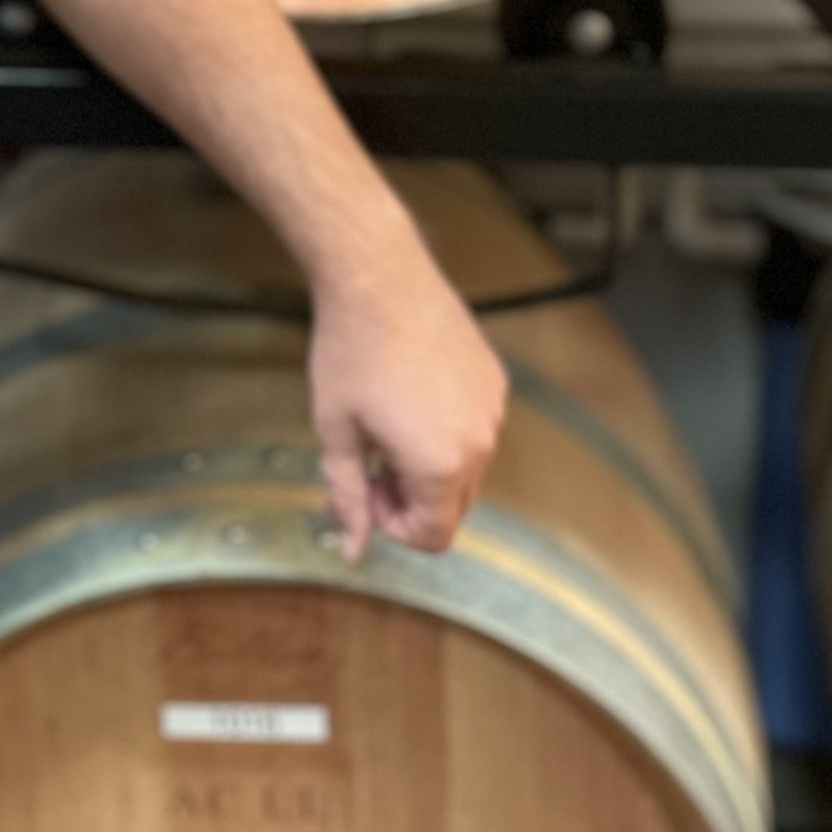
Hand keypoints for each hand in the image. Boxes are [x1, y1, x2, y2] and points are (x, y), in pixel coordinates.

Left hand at [305, 233, 508, 560]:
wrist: (378, 279)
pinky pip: (476, 430)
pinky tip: (410, 395)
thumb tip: (353, 551)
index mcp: (440, 466)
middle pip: (452, 508)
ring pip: (466, 470)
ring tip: (388, 422)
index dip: (393, 525)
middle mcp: (480, 444)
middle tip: (370, 459)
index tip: (365, 489)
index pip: (433, 538)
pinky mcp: (495, 382)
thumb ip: (347, 499)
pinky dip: (446, 430)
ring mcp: (493, 411)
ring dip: (429, 465)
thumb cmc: (350, 353)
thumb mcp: (336, 434)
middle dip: (410, 499)